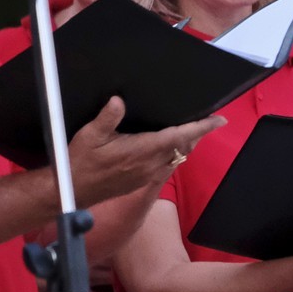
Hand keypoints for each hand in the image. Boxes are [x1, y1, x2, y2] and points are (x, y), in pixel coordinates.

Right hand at [66, 98, 224, 204]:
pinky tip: (170, 148)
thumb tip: (118, 101)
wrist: (72, 190)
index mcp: (143, 150)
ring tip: (194, 131)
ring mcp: (148, 174)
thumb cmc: (80, 162)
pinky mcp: (143, 181)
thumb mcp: (89, 135)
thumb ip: (107, 118)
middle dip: (198, 134)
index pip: (180, 136)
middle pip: (185, 147)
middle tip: (209, 121)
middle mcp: (151, 164)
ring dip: (187, 145)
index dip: (202, 127)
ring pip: (178, 158)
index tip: (220, 120)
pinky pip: (167, 166)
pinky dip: (175, 154)